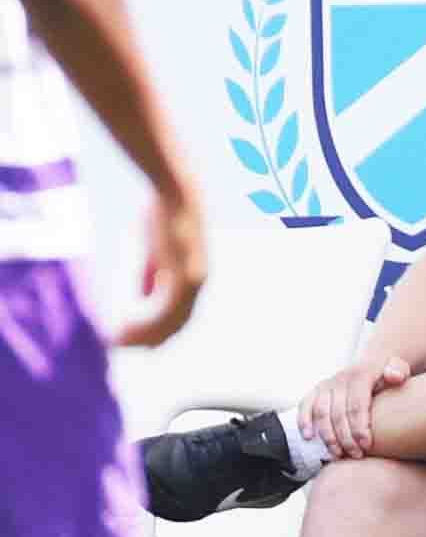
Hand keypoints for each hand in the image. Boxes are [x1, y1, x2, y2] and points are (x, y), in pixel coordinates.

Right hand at [115, 189, 206, 348]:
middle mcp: (197, 283)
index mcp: (192, 277)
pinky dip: (143, 321)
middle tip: (119, 344)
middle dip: (146, 339)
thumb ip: (152, 274)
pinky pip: (163, 308)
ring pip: (168, 321)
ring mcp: (193, 280)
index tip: (133, 340)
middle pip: (174, 325)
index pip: (178, 317)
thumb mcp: (155, 251)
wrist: (176, 192)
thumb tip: (142, 295)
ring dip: (141, 334)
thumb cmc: (162, 215)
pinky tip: (124, 324)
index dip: (155, 332)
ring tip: (117, 339)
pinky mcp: (184, 274)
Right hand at [298, 355, 410, 459]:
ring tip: (338, 455)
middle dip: (346, 438)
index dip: (360, 427)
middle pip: (339, 413)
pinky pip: (305, 405)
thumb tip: (394, 376)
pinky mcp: (316, 391)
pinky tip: (309, 437)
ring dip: (328, 436)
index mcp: (361, 374)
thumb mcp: (398, 369)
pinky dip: (303, 421)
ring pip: (321, 413)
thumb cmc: (388, 376)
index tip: (366, 446)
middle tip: (356, 455)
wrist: (372, 367)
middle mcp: (341, 378)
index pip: (357, 404)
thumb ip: (398, 371)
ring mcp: (327, 385)